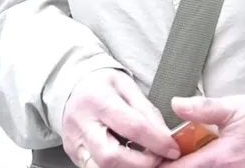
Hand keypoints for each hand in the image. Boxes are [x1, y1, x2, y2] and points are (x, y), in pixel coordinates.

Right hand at [62, 69, 178, 167]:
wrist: (71, 87)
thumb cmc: (101, 84)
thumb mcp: (127, 86)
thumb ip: (146, 111)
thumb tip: (166, 135)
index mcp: (98, 100)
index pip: (132, 126)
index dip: (157, 142)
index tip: (173, 149)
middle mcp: (82, 124)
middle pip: (110, 156)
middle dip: (141, 163)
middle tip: (159, 158)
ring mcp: (75, 143)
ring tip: (145, 160)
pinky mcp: (74, 155)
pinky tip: (129, 162)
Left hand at [166, 95, 244, 167]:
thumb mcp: (234, 108)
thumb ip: (203, 108)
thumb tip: (175, 104)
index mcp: (218, 159)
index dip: (160, 164)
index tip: (152, 156)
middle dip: (175, 166)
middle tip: (166, 155)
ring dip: (190, 166)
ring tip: (183, 157)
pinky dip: (206, 166)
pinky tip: (204, 159)